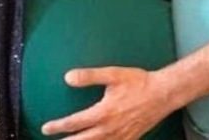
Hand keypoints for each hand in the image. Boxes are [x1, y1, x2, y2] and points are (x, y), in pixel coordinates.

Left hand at [41, 66, 172, 139]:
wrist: (162, 94)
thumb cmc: (138, 83)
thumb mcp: (113, 75)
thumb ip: (90, 76)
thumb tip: (68, 77)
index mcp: (103, 113)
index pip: (74, 123)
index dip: (58, 126)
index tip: (46, 128)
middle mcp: (109, 129)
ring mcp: (119, 137)